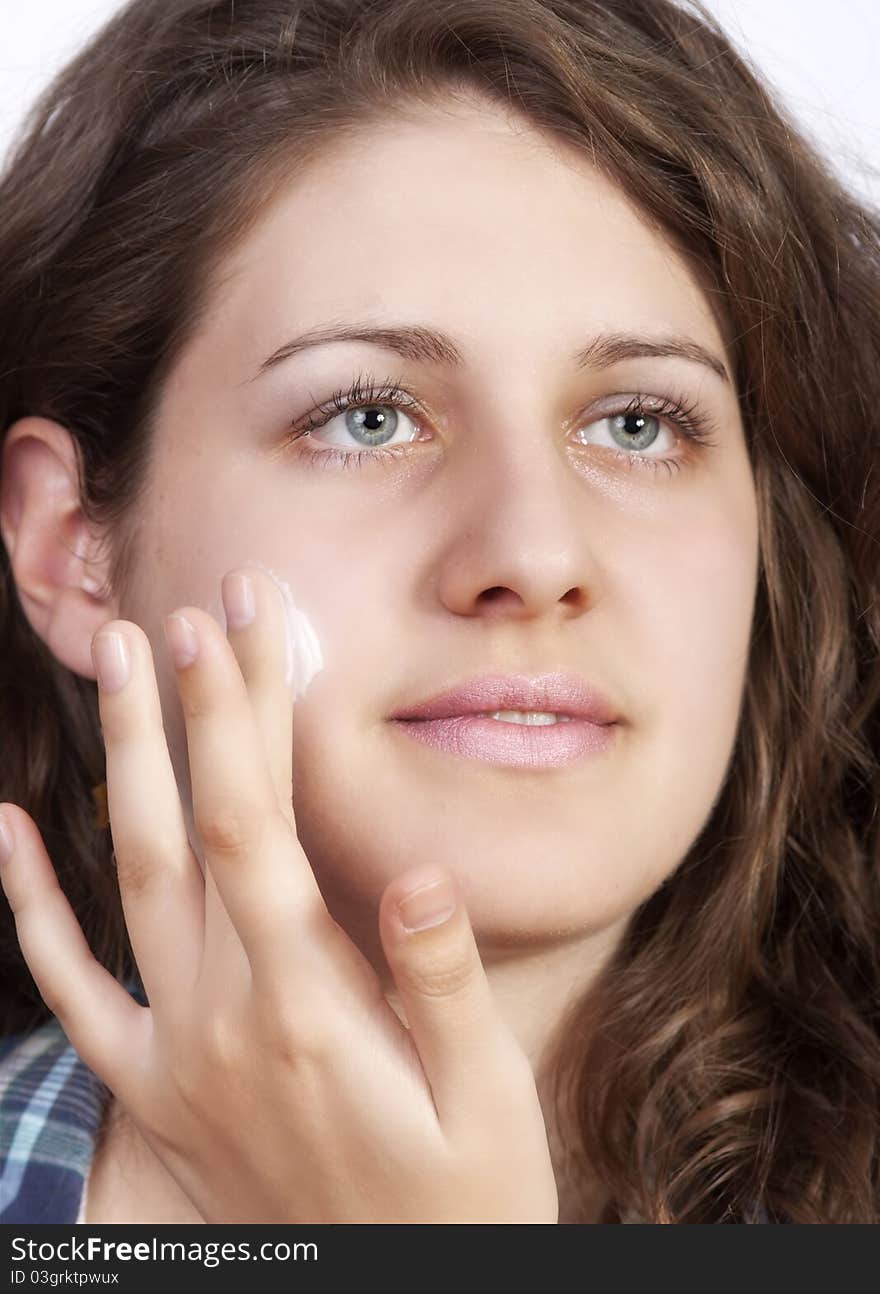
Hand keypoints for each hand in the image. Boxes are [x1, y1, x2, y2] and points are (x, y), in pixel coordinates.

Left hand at [0, 566, 558, 1222]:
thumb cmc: (458, 1201)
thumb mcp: (485, 1101)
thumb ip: (441, 984)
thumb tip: (416, 872)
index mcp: (307, 1006)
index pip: (254, 826)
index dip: (242, 716)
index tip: (242, 624)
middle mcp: (223, 1016)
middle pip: (190, 827)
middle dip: (188, 710)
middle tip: (178, 612)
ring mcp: (174, 1053)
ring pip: (128, 878)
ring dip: (122, 765)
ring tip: (117, 668)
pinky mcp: (151, 1090)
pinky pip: (72, 990)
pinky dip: (32, 908)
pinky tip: (8, 831)